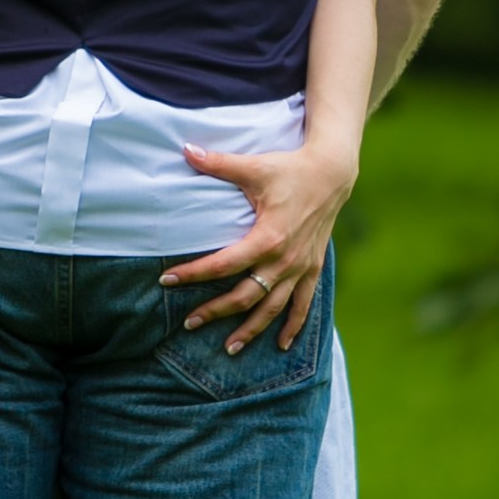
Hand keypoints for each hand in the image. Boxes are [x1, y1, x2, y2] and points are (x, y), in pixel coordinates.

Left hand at [159, 137, 357, 354]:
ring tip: (229, 348)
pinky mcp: (312, 268)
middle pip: (245, 296)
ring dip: (251, 330)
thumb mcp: (254, 166)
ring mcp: (300, 267)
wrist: (331, 174)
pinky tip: (281, 345)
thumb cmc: (290, 169)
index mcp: (268, 238)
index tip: (167, 280)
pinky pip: (303, 304)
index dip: (194, 274)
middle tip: (189, 323)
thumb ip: (218, 164)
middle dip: (216, 311)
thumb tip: (185, 150)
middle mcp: (285, 260)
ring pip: (273, 308)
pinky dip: (293, 326)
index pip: (224, 265)